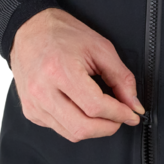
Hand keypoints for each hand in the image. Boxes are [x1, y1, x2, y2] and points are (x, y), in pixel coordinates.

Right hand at [9, 8, 144, 142]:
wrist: (29, 30)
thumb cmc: (63, 34)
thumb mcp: (100, 48)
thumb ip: (121, 78)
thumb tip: (133, 105)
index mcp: (59, 71)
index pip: (95, 107)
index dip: (119, 114)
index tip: (132, 114)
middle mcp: (42, 91)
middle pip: (82, 128)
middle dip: (108, 127)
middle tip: (120, 117)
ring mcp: (34, 104)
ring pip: (71, 133)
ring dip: (94, 128)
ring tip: (104, 112)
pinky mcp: (31, 111)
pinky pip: (59, 128)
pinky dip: (77, 124)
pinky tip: (82, 109)